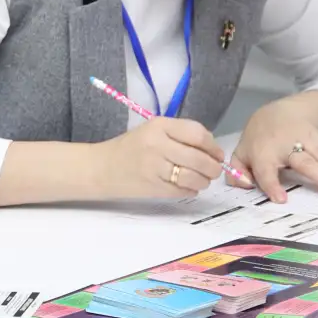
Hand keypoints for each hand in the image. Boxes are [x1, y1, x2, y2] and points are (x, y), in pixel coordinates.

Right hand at [87, 116, 224, 198]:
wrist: (101, 168)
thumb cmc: (130, 148)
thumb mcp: (152, 131)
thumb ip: (180, 135)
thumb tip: (212, 150)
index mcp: (158, 126)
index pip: (197, 134)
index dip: (213, 146)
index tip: (217, 154)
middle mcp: (157, 145)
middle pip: (199, 158)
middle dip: (213, 167)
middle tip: (213, 170)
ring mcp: (155, 167)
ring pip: (194, 177)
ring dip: (204, 181)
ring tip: (201, 180)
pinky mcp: (153, 187)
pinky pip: (183, 191)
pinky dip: (191, 190)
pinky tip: (186, 187)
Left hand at [231, 100, 317, 200]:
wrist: (277, 113)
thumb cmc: (258, 140)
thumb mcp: (241, 154)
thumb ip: (237, 172)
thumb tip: (242, 185)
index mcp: (261, 152)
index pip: (266, 170)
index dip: (272, 184)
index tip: (282, 199)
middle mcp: (283, 144)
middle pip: (303, 161)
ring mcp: (302, 138)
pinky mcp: (316, 135)